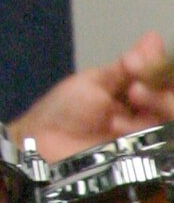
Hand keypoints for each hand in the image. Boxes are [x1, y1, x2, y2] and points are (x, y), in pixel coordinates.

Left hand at [8, 30, 173, 164]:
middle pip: (171, 103)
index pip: (163, 81)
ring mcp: (147, 141)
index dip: (160, 68)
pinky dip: (142, 128)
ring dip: (156, 104)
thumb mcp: (96, 82)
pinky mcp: (144, 163)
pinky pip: (162, 144)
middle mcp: (146, 118)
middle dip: (160, 90)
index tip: (143, 57)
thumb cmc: (63, 111)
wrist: (41, 145)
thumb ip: (127, 67)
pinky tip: (117, 125)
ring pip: (170, 120)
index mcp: (136, 97)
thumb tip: (153, 39)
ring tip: (128, 100)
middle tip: (135, 87)